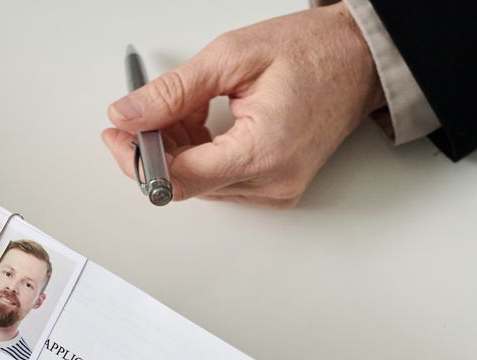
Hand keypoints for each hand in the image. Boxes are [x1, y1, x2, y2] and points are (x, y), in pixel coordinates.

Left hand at [101, 6, 383, 207]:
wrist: (360, 59)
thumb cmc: (313, 52)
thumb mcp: (232, 57)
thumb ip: (173, 92)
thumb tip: (128, 115)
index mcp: (262, 152)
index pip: (180, 179)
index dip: (138, 160)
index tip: (116, 136)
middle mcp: (271, 183)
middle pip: (186, 183)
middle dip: (158, 146)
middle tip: (148, 108)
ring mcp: (275, 190)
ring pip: (200, 183)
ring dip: (181, 147)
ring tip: (194, 104)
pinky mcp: (276, 188)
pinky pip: (221, 179)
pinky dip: (203, 152)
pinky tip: (209, 121)